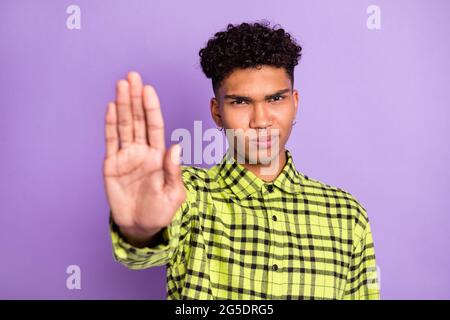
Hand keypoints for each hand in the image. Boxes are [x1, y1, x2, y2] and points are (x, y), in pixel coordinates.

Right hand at [103, 72, 185, 245]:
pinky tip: (110, 108)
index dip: (151, 108)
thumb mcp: (173, 194)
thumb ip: (173, 171)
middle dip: (135, 98)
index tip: (148, 89)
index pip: (155, 126)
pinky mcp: (111, 165)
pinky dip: (110, 125)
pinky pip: (110, 141)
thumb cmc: (161, 212)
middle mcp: (142, 151)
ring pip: (123, 126)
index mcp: (159, 156)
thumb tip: (175, 147)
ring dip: (122, 105)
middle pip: (138, 120)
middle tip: (132, 76)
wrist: (140, 227)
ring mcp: (126, 156)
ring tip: (121, 85)